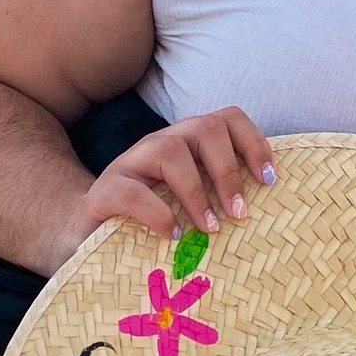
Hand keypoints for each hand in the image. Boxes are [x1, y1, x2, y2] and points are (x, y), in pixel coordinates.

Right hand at [44, 105, 275, 274]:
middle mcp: (159, 145)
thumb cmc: (150, 224)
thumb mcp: (190, 206)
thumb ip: (221, 200)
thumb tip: (272, 211)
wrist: (83, 236)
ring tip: (210, 228)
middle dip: (229, 170)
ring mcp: (128, 165)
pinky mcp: (103, 193)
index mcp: (186, 145)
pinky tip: (173, 236)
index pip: (227, 119)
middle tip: (241, 214)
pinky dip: (157, 213)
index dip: (254, 143)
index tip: (269, 181)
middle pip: (204, 128)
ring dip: (196, 192)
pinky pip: (131, 191)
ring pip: (170, 152)